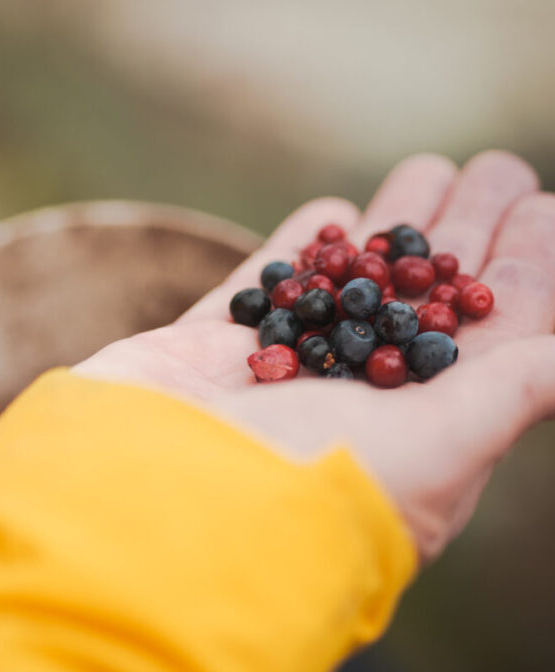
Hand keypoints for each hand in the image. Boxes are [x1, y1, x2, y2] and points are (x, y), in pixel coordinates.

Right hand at [76, 151, 554, 560]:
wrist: (155, 505)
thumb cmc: (311, 488)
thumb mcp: (436, 451)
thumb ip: (505, 396)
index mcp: (421, 430)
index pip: (490, 338)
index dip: (521, 270)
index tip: (542, 206)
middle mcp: (354, 402)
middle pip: (423, 299)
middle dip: (460, 232)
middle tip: (492, 166)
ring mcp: (278, 373)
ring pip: (350, 285)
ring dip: (392, 227)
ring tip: (427, 166)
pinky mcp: (210, 351)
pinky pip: (266, 286)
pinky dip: (298, 247)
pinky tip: (331, 208)